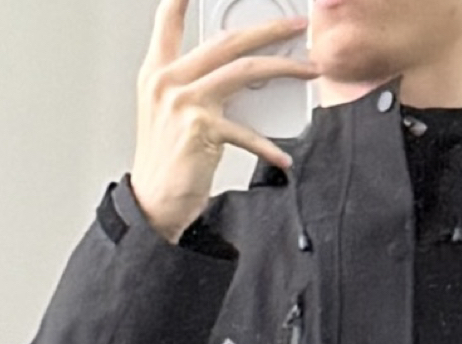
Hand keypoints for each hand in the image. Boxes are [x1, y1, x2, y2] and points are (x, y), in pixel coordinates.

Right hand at [133, 2, 316, 243]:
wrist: (153, 204)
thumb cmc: (166, 163)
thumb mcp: (170, 114)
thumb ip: (197, 86)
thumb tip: (242, 74)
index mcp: (158, 72)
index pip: (169, 21)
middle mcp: (168, 81)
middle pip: (226, 40)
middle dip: (268, 29)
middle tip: (296, 27)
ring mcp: (185, 103)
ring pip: (245, 70)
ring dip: (283, 68)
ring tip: (308, 70)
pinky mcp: (202, 129)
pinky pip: (246, 131)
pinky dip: (267, 146)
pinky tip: (281, 156)